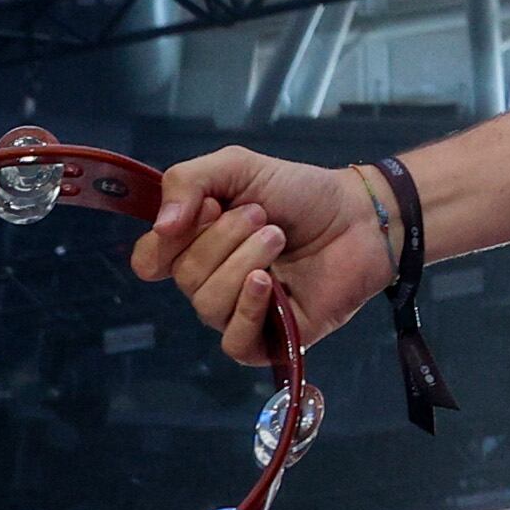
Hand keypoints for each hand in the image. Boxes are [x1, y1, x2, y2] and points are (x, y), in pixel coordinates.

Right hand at [132, 148, 389, 366]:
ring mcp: (238, 314)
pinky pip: (234, 341)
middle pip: (184, 276)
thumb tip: (161, 226)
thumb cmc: (300, 193)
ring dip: (244, 262)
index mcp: (196, 245)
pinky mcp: (269, 341)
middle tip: (262, 215)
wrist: (360, 217)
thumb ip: (188, 181)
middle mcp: (210, 282)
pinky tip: (269, 284)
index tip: (205, 208)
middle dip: (223, 237)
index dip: (167, 239)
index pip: (150, 261)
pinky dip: (247, 309)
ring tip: (279, 237)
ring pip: (208, 304)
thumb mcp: (238, 167)